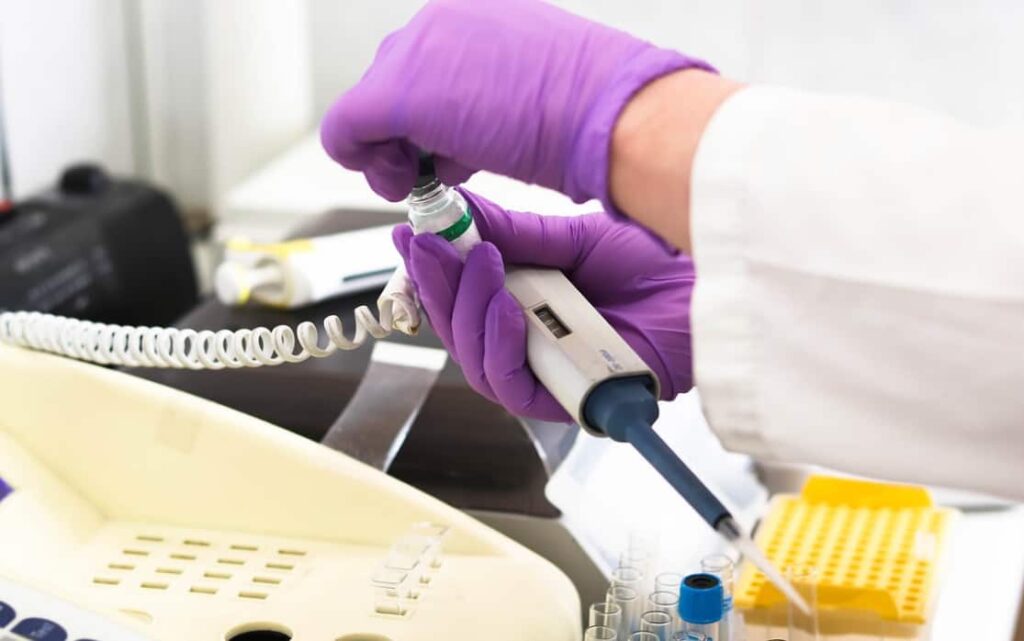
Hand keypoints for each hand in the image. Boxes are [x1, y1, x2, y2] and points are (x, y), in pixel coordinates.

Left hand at [322, 0, 711, 208]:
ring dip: (390, 150)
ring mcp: (417, 49)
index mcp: (476, 12)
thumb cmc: (592, 112)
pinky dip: (359, 159)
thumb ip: (487, 96)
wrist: (610, 116)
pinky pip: (345, 128)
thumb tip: (462, 129)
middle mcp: (441, 18)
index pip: (425, 65)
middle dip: (404, 134)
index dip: (428, 117)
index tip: (446, 146)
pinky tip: (398, 180)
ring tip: (432, 176)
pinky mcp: (396, 92)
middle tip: (434, 168)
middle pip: (391, 82)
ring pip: (367, 107)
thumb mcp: (535, 89)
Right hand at [393, 189, 693, 421]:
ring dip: (466, 311)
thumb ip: (510, 234)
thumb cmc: (656, 265)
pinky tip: (505, 308)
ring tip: (477, 263)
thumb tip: (454, 214)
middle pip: (459, 334)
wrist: (711, 280)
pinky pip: (514, 387)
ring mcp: (551, 375)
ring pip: (476, 362)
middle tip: (427, 245)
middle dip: (438, 287)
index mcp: (528, 306)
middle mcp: (532, 344)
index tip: (408, 237)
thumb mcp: (570, 239)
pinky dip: (499, 347)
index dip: (428, 277)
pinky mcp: (573, 403)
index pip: (460, 303)